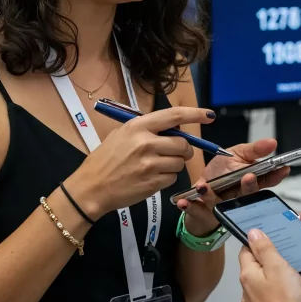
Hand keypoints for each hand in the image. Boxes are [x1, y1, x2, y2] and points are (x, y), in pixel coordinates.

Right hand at [66, 107, 214, 217]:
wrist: (91, 188)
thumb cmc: (104, 159)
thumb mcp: (121, 135)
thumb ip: (146, 130)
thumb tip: (172, 129)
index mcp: (138, 127)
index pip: (174, 115)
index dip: (195, 114)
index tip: (209, 115)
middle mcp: (146, 143)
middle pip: (183, 144)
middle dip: (185, 149)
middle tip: (176, 153)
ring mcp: (150, 164)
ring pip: (180, 162)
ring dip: (174, 165)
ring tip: (157, 166)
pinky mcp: (153, 183)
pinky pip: (172, 178)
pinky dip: (167, 178)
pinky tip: (151, 178)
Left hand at [176, 138, 285, 233]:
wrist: (197, 192)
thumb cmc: (219, 175)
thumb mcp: (235, 155)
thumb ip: (252, 150)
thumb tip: (272, 142)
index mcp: (247, 183)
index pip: (266, 181)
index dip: (275, 176)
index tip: (283, 169)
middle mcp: (237, 198)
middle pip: (248, 195)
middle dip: (250, 186)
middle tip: (249, 176)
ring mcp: (221, 207)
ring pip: (222, 204)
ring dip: (213, 196)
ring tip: (204, 187)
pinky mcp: (204, 214)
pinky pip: (197, 212)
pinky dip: (190, 207)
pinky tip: (183, 202)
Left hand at [239, 229, 300, 301]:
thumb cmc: (288, 300)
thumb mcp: (278, 267)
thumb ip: (264, 249)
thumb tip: (251, 233)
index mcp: (248, 277)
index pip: (245, 252)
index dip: (256, 243)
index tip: (272, 239)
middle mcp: (247, 295)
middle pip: (257, 273)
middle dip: (271, 266)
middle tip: (291, 259)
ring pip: (268, 291)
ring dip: (279, 286)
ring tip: (299, 281)